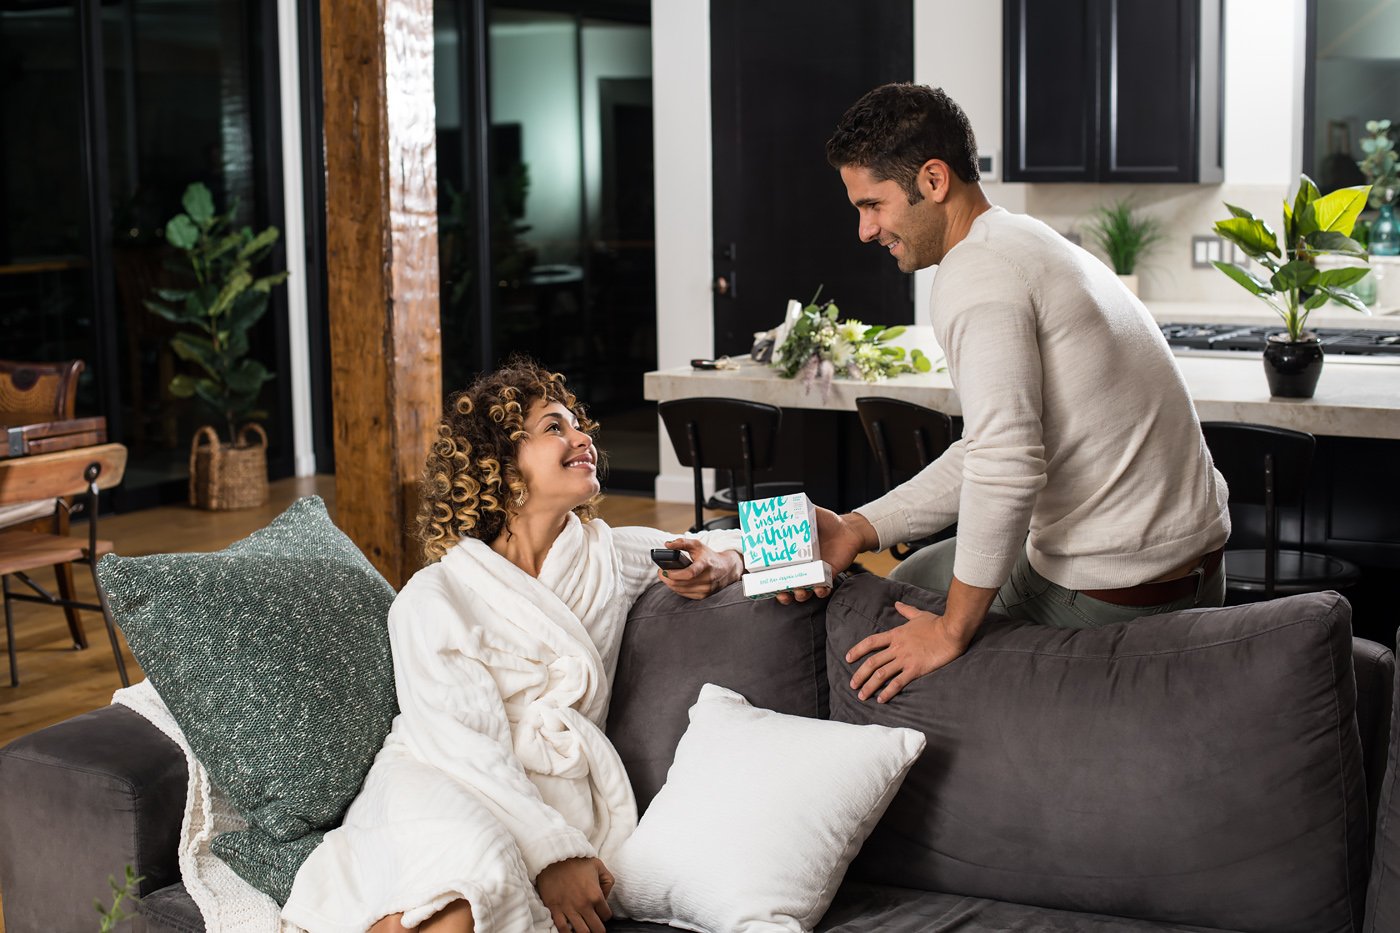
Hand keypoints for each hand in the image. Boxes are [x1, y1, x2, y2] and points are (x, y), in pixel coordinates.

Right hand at [535, 857, 613, 932]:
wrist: (554, 857)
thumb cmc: (577, 861)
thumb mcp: (599, 866)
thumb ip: (608, 882)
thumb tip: (605, 897)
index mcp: (596, 895)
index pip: (606, 916)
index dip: (604, 915)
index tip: (600, 912)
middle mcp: (584, 905)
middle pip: (597, 929)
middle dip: (598, 929)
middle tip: (595, 926)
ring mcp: (569, 909)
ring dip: (585, 932)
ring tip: (584, 928)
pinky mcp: (555, 909)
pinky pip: (563, 929)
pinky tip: (571, 930)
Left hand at [657, 538, 742, 598]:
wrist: (726, 568)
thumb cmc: (709, 556)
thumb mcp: (697, 545)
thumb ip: (682, 543)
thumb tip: (667, 545)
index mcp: (705, 565)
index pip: (690, 573)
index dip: (675, 574)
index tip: (664, 570)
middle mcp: (707, 579)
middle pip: (682, 583)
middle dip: (667, 578)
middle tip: (661, 572)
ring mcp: (706, 589)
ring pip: (681, 590)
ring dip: (670, 584)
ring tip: (665, 576)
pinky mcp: (704, 596)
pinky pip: (685, 594)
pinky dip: (677, 589)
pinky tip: (674, 582)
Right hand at [774, 508, 874, 604]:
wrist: (849, 529)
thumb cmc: (828, 523)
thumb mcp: (811, 514)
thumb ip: (797, 512)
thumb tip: (781, 506)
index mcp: (793, 554)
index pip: (778, 570)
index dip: (770, 579)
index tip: (765, 582)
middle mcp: (802, 566)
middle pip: (788, 585)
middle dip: (783, 593)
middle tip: (782, 592)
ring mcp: (815, 572)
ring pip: (804, 591)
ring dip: (800, 595)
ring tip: (800, 592)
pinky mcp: (828, 575)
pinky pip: (823, 588)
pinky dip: (820, 591)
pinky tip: (819, 589)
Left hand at [845, 601, 971, 701]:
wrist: (951, 632)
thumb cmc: (937, 623)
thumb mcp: (918, 615)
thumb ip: (906, 611)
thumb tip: (897, 604)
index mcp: (895, 634)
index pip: (871, 642)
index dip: (857, 650)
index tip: (848, 658)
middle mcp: (897, 648)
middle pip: (872, 662)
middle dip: (860, 675)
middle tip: (852, 685)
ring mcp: (905, 659)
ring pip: (881, 674)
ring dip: (869, 686)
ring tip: (862, 695)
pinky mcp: (915, 669)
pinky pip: (898, 683)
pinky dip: (887, 692)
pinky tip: (880, 699)